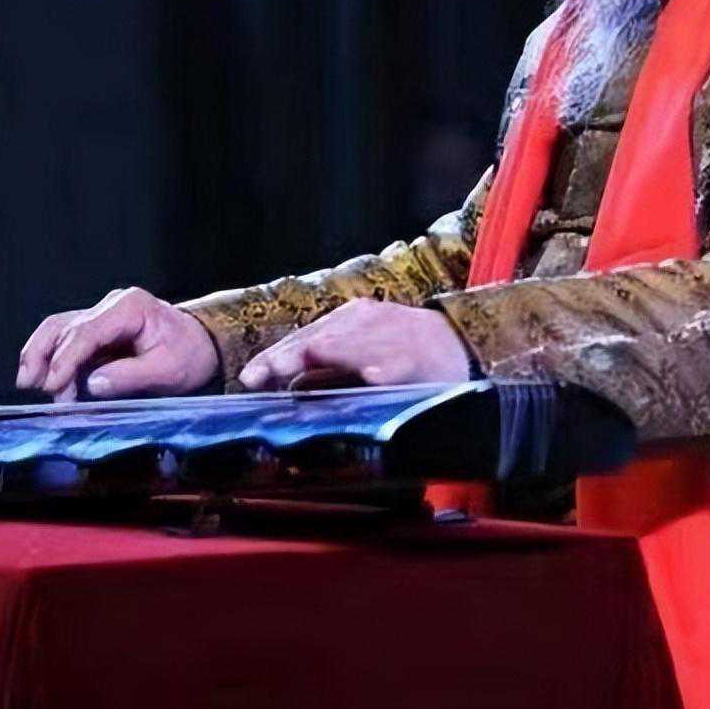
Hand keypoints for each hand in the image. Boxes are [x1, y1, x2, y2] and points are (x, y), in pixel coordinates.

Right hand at [17, 287, 220, 401]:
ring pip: (57, 329)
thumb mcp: (168, 371)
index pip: (87, 331)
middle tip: (48, 395)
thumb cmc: (189, 354)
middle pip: (67, 329)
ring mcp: (101, 315)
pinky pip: (63, 338)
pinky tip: (40, 378)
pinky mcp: (96, 330)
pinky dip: (48, 356)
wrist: (201, 345)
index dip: (66, 359)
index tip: (53, 385)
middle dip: (51, 363)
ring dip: (40, 356)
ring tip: (30, 385)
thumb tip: (92, 384)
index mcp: (131, 307)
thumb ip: (130, 376)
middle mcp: (111, 306)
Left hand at [237, 298, 469, 390]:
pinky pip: (396, 362)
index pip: (303, 339)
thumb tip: (289, 387)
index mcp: (349, 321)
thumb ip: (325, 372)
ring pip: (352, 346)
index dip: (274, 359)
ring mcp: (392, 336)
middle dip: (287, 357)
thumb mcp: (360, 356)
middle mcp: (366, 322)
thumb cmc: (405, 353)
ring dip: (325, 357)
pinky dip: (383, 367)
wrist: (461, 343)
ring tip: (298, 368)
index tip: (248, 379)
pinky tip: (373, 376)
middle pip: (318, 340)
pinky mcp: (417, 355)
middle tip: (259, 376)